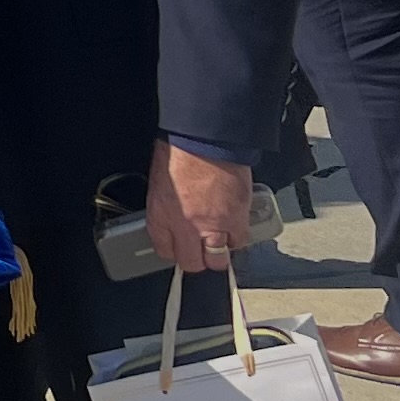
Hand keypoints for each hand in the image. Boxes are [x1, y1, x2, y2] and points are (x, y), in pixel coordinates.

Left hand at [146, 143, 251, 274]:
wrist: (206, 137)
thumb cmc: (180, 151)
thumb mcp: (159, 182)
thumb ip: (165, 207)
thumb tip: (172, 220)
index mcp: (161, 214)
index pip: (164, 250)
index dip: (172, 250)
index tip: (177, 247)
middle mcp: (185, 225)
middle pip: (192, 263)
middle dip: (195, 260)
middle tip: (198, 251)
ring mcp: (213, 224)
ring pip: (218, 259)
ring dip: (217, 254)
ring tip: (216, 243)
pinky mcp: (238, 218)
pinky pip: (239, 241)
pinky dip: (236, 238)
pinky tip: (233, 230)